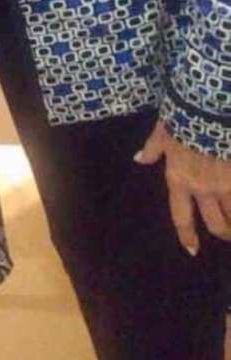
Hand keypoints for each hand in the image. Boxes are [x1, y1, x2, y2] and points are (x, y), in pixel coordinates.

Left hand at [136, 120, 230, 255]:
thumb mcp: (162, 132)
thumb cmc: (181, 119)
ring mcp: (224, 184)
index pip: (181, 216)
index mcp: (179, 179)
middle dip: (221, 232)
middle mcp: (202, 188)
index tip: (193, 250)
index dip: (187, 235)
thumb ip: (153, 149)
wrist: (207, 109)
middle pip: (214, 222)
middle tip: (226, 234)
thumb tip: (139, 159)